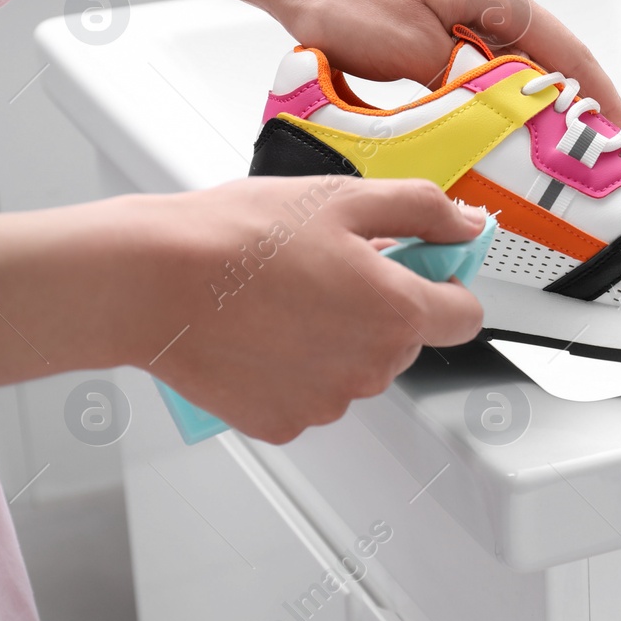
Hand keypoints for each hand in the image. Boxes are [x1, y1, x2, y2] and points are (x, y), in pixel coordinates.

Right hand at [0, 177, 485, 442]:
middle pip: (404, 340)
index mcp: (397, 311)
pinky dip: (292, 369)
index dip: (443, 283)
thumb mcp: (342, 198)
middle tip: (326, 268)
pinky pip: (309, 394)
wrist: (152, 281)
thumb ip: (422, 211)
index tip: (419, 265)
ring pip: (355, 369)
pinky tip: (259, 333)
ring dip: (334, 338)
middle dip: (378, 306)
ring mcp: (327, 401)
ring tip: (281, 297)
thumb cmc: (238, 236)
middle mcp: (371, 367)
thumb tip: (467, 225)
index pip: (464, 315)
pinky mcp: (284, 422)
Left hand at [265, 0, 620, 137]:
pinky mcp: (448, 21)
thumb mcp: (409, 49)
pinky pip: (497, 63)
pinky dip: (515, 94)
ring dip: (552, 101)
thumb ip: (465, 79)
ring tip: (575, 145)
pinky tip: (519, 121)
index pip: (568, 52)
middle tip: (614, 151)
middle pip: (557, 56)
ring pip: (527, 62)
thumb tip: (507, 106)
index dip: (605, 97)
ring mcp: (470, 5)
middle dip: (589, 103)